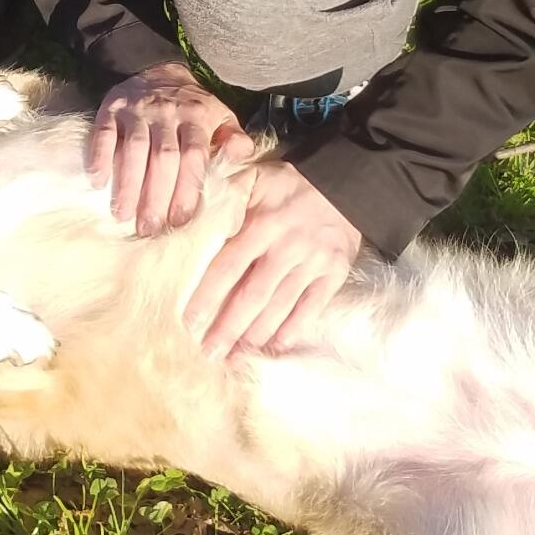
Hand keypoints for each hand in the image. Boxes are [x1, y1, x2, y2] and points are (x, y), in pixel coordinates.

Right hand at [88, 61, 254, 235]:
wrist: (158, 68)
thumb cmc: (192, 106)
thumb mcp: (221, 116)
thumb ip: (234, 139)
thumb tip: (239, 157)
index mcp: (197, 118)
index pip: (193, 156)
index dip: (187, 189)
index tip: (179, 220)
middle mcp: (168, 114)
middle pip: (164, 157)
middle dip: (156, 195)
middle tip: (149, 227)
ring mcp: (138, 111)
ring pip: (134, 148)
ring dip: (128, 183)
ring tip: (122, 215)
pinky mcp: (112, 108)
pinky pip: (105, 133)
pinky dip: (100, 156)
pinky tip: (97, 182)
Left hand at [184, 160, 361, 359]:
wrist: (345, 183)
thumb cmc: (288, 185)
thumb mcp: (254, 179)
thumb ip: (225, 197)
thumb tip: (192, 221)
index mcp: (262, 224)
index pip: (229, 266)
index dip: (208, 296)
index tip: (190, 322)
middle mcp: (287, 247)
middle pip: (252, 296)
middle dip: (228, 328)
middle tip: (208, 353)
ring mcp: (313, 263)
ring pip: (280, 306)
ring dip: (256, 334)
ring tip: (234, 356)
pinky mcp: (334, 273)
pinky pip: (313, 307)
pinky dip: (294, 328)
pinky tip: (276, 345)